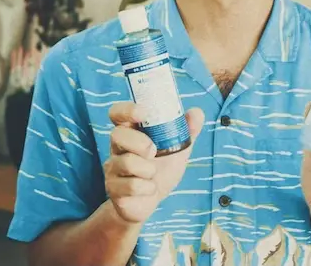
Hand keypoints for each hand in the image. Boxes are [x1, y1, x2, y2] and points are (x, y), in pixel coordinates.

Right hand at [103, 102, 203, 223]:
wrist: (151, 201)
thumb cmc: (162, 169)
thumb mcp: (178, 148)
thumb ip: (187, 130)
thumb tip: (197, 112)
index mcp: (131, 132)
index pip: (117, 113)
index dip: (126, 109)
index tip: (143, 113)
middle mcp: (117, 147)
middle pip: (117, 135)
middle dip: (140, 142)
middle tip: (154, 151)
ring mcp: (113, 168)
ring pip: (125, 162)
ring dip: (148, 170)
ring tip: (153, 174)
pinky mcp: (113, 188)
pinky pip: (130, 186)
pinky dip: (147, 188)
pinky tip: (149, 189)